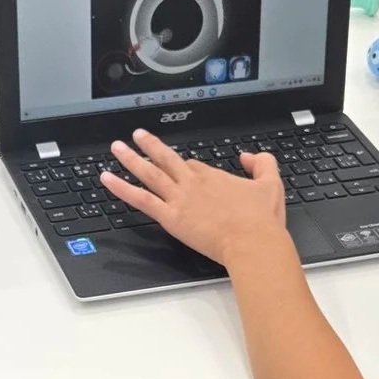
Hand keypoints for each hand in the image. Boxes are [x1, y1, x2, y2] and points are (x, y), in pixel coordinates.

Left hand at [100, 129, 288, 266]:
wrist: (253, 242)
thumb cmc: (261, 220)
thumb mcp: (271, 184)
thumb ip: (263, 164)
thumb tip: (250, 156)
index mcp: (213, 176)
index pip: (192, 165)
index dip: (185, 165)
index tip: (183, 167)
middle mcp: (192, 183)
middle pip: (166, 159)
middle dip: (150, 146)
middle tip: (137, 136)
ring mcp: (179, 198)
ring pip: (149, 173)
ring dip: (130, 159)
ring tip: (116, 148)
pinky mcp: (170, 217)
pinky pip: (140, 198)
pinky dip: (122, 188)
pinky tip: (107, 179)